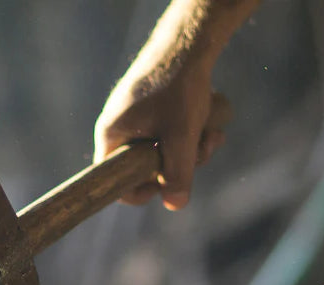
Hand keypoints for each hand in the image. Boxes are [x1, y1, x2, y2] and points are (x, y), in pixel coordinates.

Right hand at [94, 62, 228, 209]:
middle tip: (203, 151)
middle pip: (146, 169)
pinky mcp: (152, 110)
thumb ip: (178, 173)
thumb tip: (174, 205)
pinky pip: (169, 135)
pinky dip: (190, 134)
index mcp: (112, 138)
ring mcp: (136, 120)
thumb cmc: (178, 86)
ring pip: (162, 152)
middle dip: (179, 165)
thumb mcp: (181, 136)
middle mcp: (119, 130)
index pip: (116, 182)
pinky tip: (209, 121)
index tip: (167, 185)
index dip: (141, 191)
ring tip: (211, 133)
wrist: (188, 40)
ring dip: (191, 150)